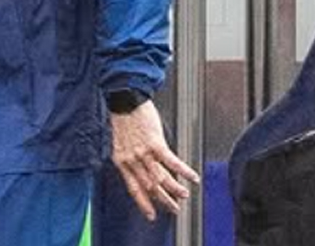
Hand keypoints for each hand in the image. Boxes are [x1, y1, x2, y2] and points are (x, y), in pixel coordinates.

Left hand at [109, 100, 200, 221]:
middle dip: (163, 201)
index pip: (133, 189)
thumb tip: (141, 168)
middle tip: (174, 209)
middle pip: (150, 187)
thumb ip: (130, 158)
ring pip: (161, 178)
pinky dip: (184, 171)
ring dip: (175, 189)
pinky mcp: (155, 143)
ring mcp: (143, 153)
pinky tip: (193, 177)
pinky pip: (172, 162)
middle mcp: (132, 161)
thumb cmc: (124, 117)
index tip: (151, 215)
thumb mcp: (121, 143)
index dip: (143, 204)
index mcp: (121, 162)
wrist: (125, 100)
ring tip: (185, 196)